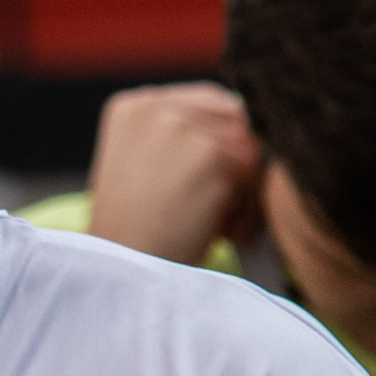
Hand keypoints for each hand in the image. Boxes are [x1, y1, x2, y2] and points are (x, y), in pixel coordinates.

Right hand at [86, 80, 261, 264]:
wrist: (122, 272)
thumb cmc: (135, 236)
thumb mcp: (140, 172)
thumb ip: (179, 143)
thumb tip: (248, 135)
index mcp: (133, 108)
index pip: (207, 103)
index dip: (221, 144)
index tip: (212, 184)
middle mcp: (154, 106)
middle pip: (233, 118)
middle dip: (236, 164)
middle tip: (224, 210)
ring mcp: (181, 125)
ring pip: (247, 146)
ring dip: (244, 190)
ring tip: (222, 227)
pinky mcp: (209, 152)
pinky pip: (253, 172)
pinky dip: (246, 208)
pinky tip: (223, 232)